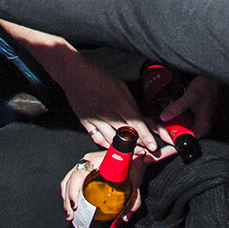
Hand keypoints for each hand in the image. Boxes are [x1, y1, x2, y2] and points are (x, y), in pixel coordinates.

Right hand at [51, 55, 166, 157]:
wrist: (75, 75)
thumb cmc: (99, 77)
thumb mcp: (120, 86)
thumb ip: (130, 103)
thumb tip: (139, 117)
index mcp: (119, 102)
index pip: (136, 124)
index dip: (146, 137)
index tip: (153, 146)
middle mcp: (108, 113)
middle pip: (126, 136)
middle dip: (137, 145)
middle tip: (145, 151)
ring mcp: (96, 120)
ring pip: (112, 141)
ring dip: (123, 149)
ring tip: (132, 153)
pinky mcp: (86, 123)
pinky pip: (98, 139)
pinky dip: (107, 145)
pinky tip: (113, 148)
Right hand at [59, 149, 145, 222]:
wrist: (133, 155)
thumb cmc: (132, 163)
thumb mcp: (135, 181)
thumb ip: (133, 200)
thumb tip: (125, 217)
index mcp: (97, 159)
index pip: (79, 173)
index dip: (74, 189)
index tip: (75, 203)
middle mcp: (88, 161)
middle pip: (70, 179)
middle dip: (68, 199)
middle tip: (71, 214)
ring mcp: (85, 165)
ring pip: (68, 180)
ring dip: (66, 198)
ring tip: (69, 214)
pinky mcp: (85, 170)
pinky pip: (71, 180)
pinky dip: (68, 194)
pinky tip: (71, 206)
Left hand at [156, 74, 219, 139]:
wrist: (211, 76)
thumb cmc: (206, 86)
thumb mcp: (191, 97)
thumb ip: (178, 107)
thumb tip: (163, 117)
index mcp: (202, 127)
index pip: (184, 140)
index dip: (170, 138)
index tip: (159, 131)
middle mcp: (199, 127)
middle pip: (180, 134)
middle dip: (166, 130)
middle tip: (155, 124)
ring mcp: (196, 121)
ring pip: (180, 127)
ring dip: (168, 123)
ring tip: (157, 119)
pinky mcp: (193, 115)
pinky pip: (181, 120)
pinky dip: (173, 117)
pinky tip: (165, 112)